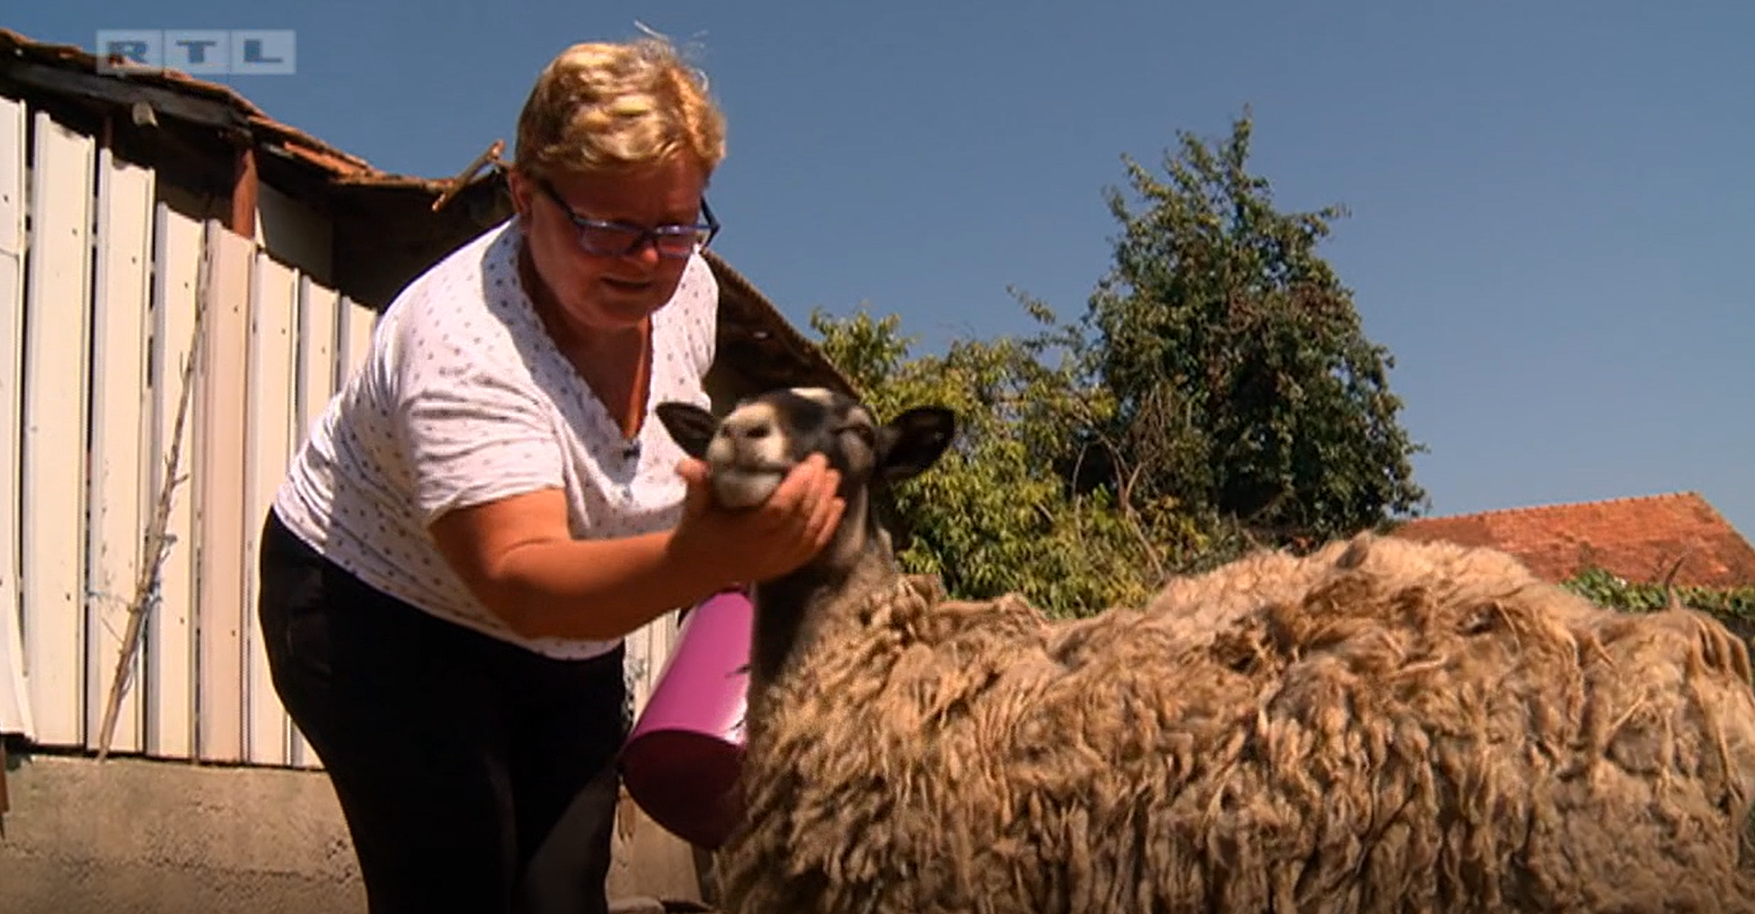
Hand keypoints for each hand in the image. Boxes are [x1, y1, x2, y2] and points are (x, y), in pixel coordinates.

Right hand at [665, 454, 845, 587]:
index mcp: (744, 534)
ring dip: (826, 504)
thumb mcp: (695, 506)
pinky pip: (813, 547)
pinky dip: (828, 526)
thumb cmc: (699, 529)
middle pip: (800, 519)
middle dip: (816, 489)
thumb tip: (686, 465)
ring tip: (833, 477)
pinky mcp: (786, 566)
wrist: (699, 567)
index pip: (779, 510)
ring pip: (811, 532)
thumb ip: (696, 484)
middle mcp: (765, 551)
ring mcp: (778, 561)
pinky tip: (837, 504)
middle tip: (823, 463)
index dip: (798, 487)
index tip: (809, 463)